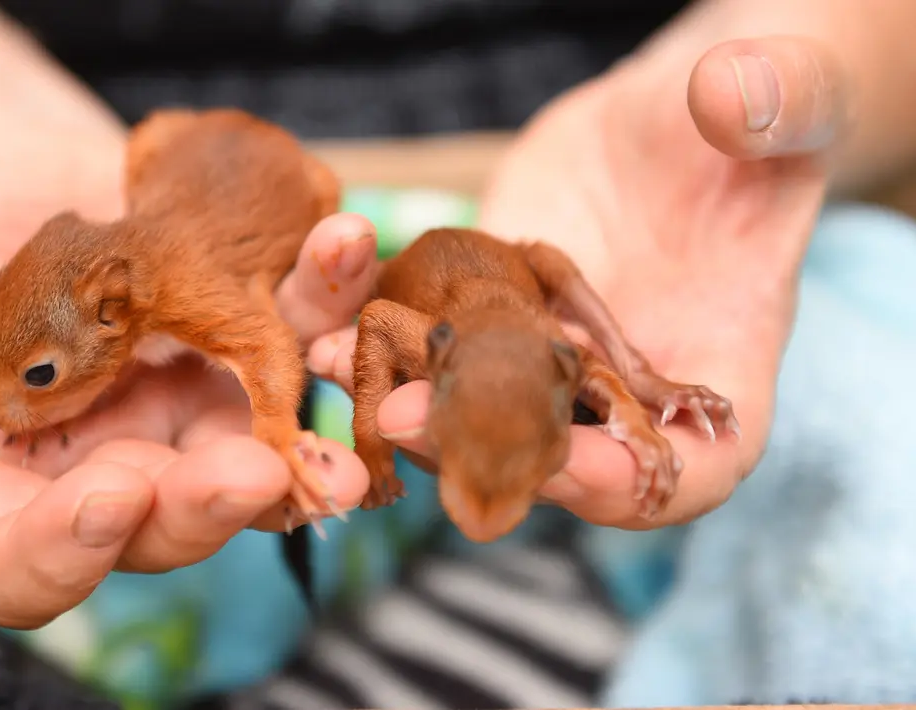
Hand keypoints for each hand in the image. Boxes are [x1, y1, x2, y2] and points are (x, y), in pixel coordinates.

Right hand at [0, 131, 376, 627]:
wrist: (26, 164)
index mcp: (8, 474)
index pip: (28, 558)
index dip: (66, 552)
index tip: (103, 502)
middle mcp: (113, 462)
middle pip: (167, 524)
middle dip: (212, 505)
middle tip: (253, 474)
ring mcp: (194, 414)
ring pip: (263, 447)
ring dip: (310, 422)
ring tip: (341, 374)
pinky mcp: (254, 348)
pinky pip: (305, 344)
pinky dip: (332, 307)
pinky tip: (340, 250)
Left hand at [309, 36, 847, 528]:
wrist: (677, 124)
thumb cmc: (757, 126)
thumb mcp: (791, 107)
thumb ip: (780, 108)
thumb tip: (738, 99)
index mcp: (719, 375)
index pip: (684, 471)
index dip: (627, 482)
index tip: (571, 463)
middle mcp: (621, 398)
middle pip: (553, 461)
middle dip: (475, 448)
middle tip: (405, 417)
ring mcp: (547, 367)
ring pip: (474, 417)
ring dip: (404, 404)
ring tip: (335, 363)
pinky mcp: (488, 328)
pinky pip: (431, 354)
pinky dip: (379, 348)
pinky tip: (326, 327)